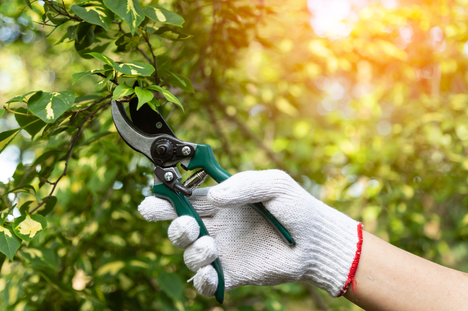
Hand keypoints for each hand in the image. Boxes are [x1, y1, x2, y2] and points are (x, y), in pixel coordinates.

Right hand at [139, 170, 361, 297]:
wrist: (315, 241)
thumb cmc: (296, 207)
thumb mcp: (274, 184)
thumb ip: (244, 184)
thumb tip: (214, 197)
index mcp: (220, 202)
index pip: (183, 200)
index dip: (162, 201)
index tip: (152, 202)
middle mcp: (216, 226)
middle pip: (178, 228)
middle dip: (174, 227)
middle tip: (188, 225)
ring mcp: (223, 251)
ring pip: (189, 255)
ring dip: (193, 251)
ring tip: (211, 245)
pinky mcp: (233, 274)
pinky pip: (207, 283)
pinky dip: (203, 280)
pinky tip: (212, 272)